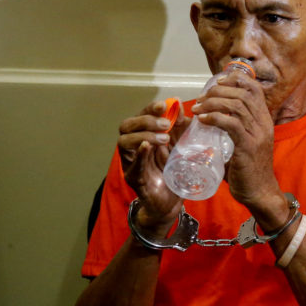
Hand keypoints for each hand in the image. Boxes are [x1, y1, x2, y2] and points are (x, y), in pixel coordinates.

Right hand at [117, 100, 187, 232]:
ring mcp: (131, 163)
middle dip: (146, 120)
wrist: (172, 201)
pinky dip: (140, 154)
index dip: (149, 109)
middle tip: (166, 124)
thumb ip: (180, 128)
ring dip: (144, 135)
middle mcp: (132, 148)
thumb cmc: (174, 171)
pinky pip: (132, 165)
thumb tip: (181, 107)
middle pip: (126, 126)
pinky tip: (147, 146)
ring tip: (164, 138)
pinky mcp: (134, 179)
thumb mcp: (181, 146)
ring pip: (123, 141)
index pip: (139, 116)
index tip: (164, 104)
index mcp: (142, 137)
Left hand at [189, 68, 281, 214]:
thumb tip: (209, 117)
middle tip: (201, 98)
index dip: (236, 79)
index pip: (254, 88)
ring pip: (236, 105)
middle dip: (219, 90)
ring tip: (198, 108)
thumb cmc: (247, 169)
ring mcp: (257, 134)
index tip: (217, 82)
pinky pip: (231, 124)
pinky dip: (214, 118)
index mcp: (264, 120)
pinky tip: (202, 119)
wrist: (259, 192)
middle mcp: (263, 124)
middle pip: (243, 93)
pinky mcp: (248, 146)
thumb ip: (232, 129)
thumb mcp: (244, 142)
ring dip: (213, 102)